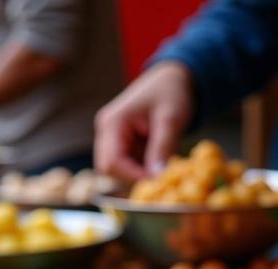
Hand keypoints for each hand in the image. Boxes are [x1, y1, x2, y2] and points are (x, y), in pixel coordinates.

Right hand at [94, 61, 194, 181]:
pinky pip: (126, 165)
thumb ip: (162, 148)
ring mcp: (110, 139)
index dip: (131, 176)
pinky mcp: (119, 144)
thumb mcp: (170, 118)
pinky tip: (156, 155)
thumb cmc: (171, 92)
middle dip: (132, 176)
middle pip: (108, 169)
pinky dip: (141, 167)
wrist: (172, 78)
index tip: (156, 181)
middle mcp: (105, 132)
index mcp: (111, 123)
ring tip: (160, 159)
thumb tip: (157, 178)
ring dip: (138, 172)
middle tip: (158, 175)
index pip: (111, 162)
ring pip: (117, 171)